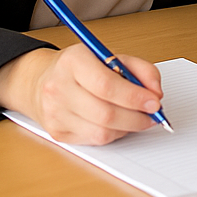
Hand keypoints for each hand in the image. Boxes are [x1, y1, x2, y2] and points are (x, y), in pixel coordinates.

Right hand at [0, 44, 163, 145]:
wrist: (40, 81)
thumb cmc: (80, 68)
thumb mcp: (110, 56)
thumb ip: (139, 69)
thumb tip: (155, 92)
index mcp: (73, 61)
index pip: (106, 85)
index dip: (135, 97)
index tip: (155, 101)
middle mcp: (59, 87)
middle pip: (105, 113)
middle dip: (137, 117)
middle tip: (153, 114)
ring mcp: (55, 113)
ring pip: (102, 132)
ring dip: (128, 127)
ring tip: (137, 118)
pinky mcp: (57, 133)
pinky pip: (95, 140)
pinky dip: (114, 134)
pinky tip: (118, 123)